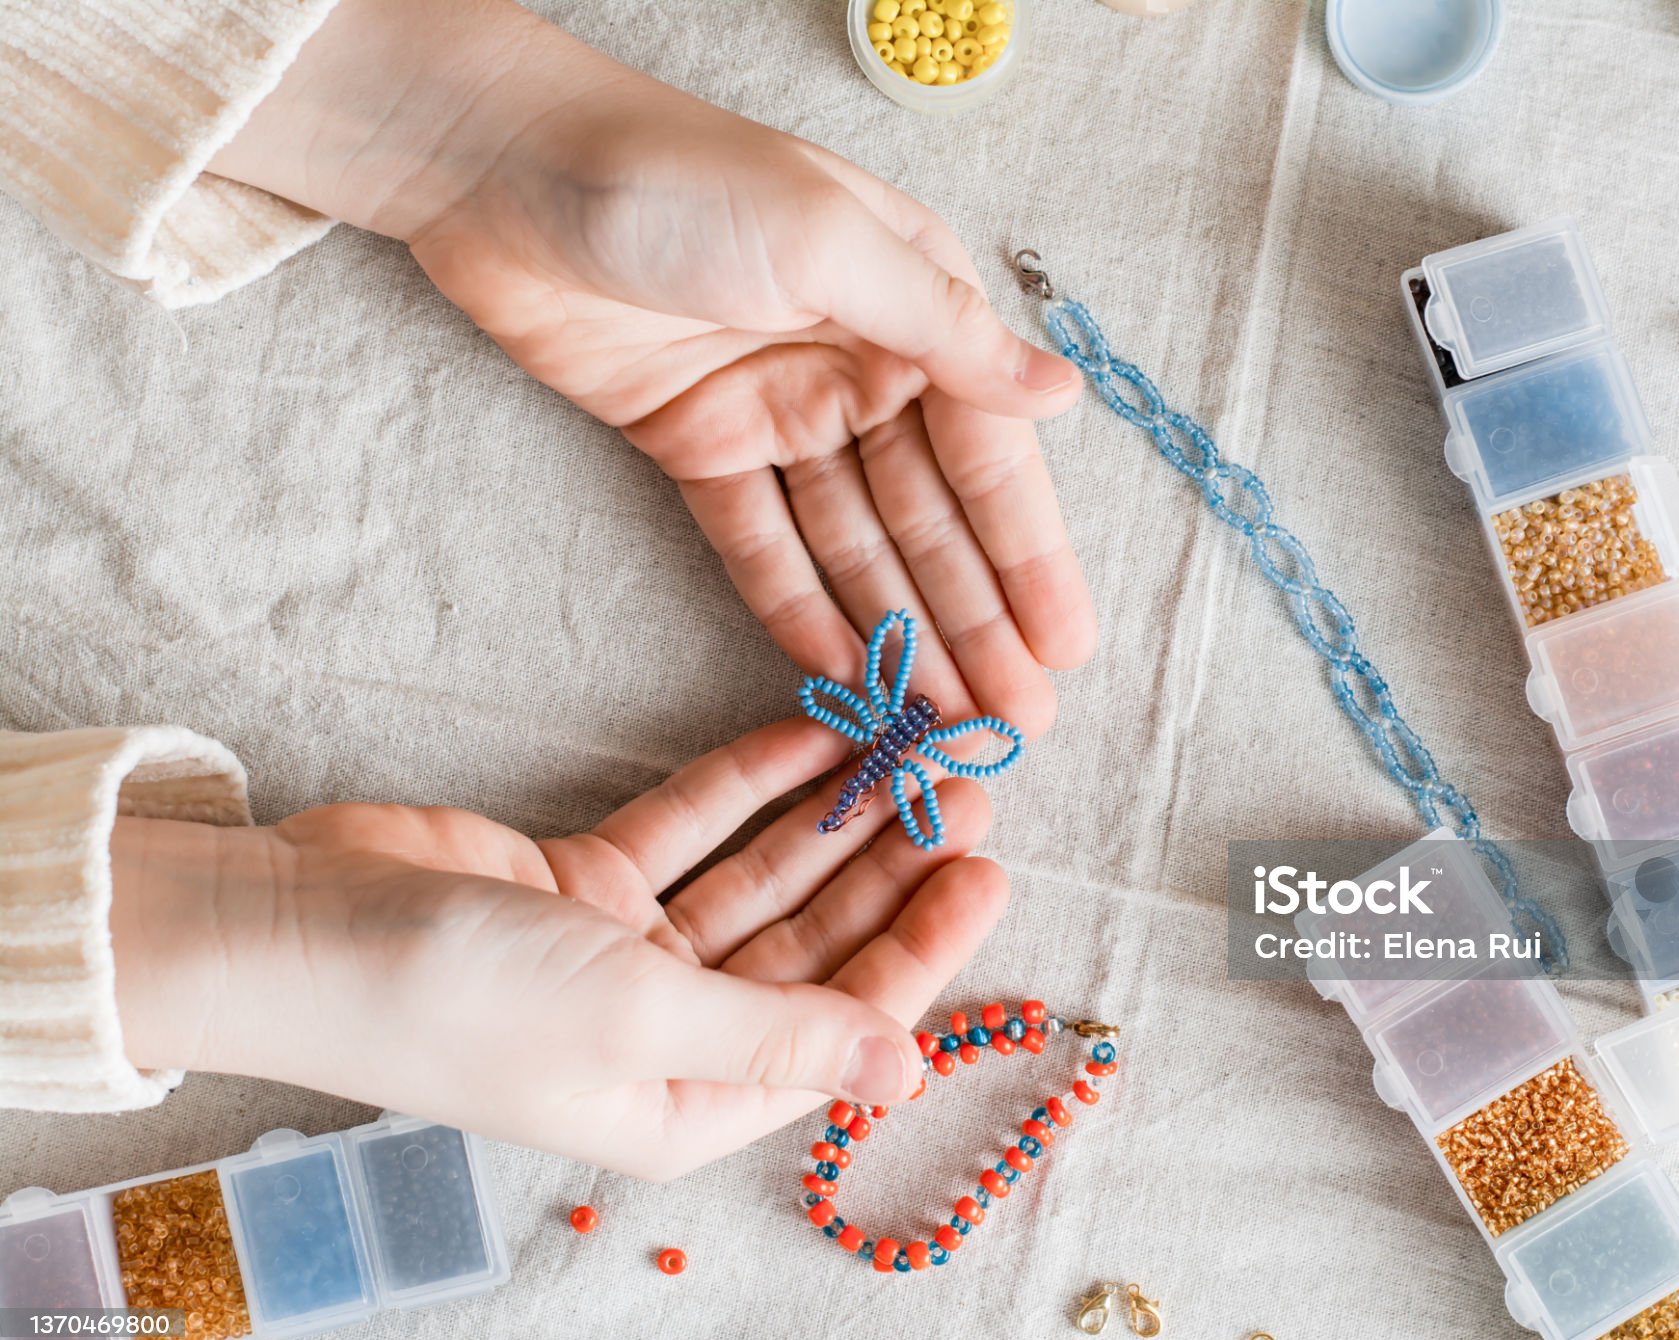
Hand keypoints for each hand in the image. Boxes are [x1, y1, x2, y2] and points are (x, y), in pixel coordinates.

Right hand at [108, 719, 1005, 1178]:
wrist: (287, 931)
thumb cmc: (456, 999)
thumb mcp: (638, 1016)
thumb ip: (779, 1031)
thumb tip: (907, 1072)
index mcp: (689, 1102)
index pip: (842, 1026)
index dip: (921, 950)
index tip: (987, 869)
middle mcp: (667, 1037)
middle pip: (812, 949)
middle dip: (887, 872)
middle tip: (963, 788)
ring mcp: (624, 957)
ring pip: (761, 883)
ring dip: (830, 822)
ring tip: (908, 749)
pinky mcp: (581, 886)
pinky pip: (690, 831)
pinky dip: (748, 786)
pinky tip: (814, 734)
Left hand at [210, 0, 1096, 738]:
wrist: (502, 168)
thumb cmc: (678, 177)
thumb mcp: (828, 240)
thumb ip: (945, 331)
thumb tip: (1064, 392)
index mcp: (912, 307)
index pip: (989, 454)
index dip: (1028, 555)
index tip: (1065, 645)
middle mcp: (860, 363)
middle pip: (930, 516)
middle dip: (976, 619)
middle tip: (1016, 719)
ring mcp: (779, 408)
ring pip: (855, 541)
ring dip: (900, 628)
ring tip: (943, 720)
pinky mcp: (700, 443)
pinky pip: (762, 541)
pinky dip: (799, 604)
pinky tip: (841, 670)